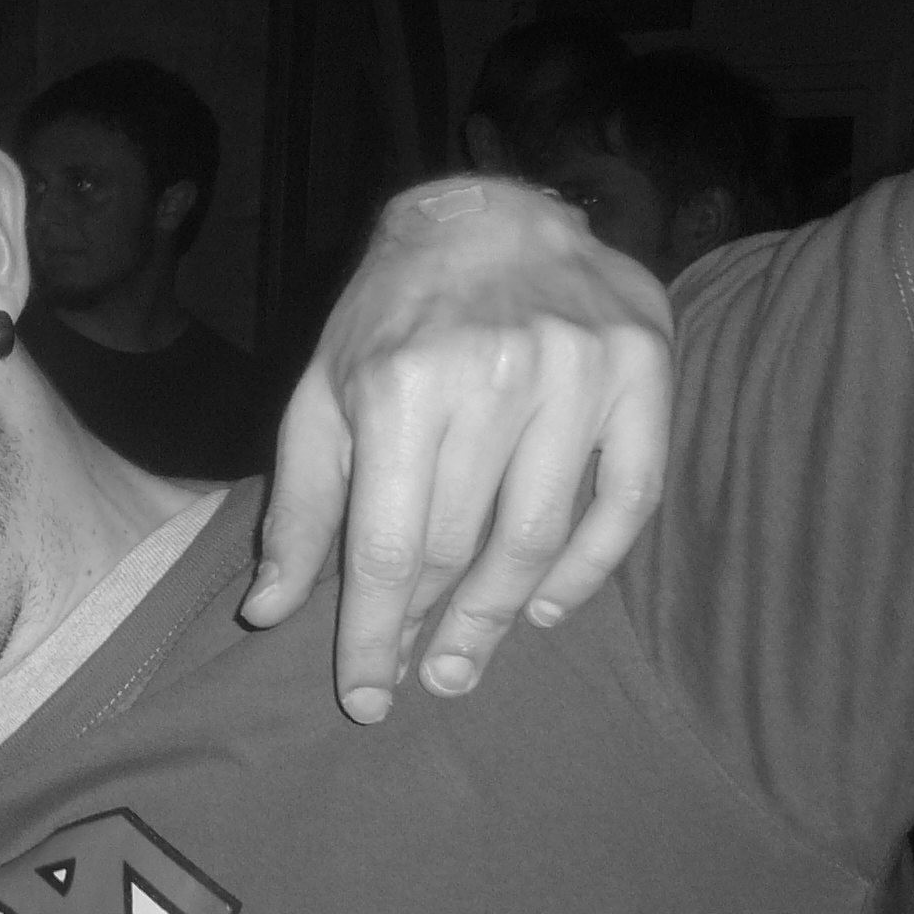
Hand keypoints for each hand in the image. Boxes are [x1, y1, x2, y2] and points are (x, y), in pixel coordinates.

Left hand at [243, 178, 671, 720]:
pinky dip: (589, 567)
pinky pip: (628, 499)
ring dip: (501, 611)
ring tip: (470, 657)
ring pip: (541, 535)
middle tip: (425, 679)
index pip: (387, 547)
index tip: (366, 697)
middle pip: (461, 546)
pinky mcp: (645, 370)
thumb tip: (269, 612)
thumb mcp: (320, 397)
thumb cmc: (388, 318)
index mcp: (399, 384)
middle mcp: (494, 376)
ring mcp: (580, 371)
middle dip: (433, 628)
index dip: (374, 635)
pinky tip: (545, 605)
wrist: (487, 216)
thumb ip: (298, 508)